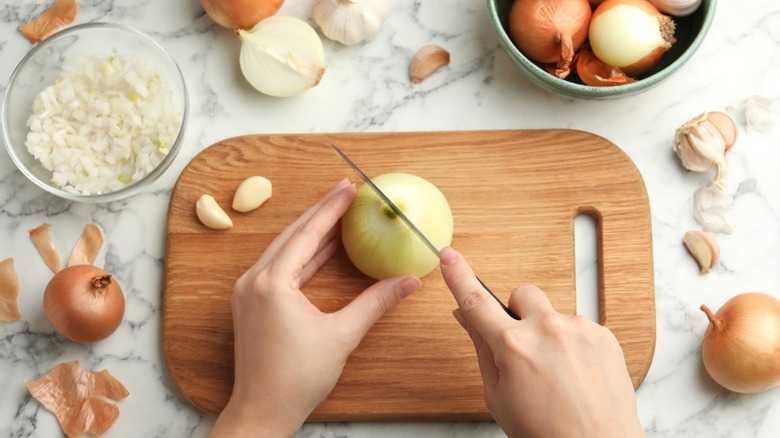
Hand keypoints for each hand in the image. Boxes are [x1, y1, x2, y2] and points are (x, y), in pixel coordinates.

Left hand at [210, 179, 421, 437]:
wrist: (262, 410)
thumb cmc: (296, 379)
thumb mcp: (342, 336)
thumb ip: (375, 303)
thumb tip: (408, 281)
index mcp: (272, 283)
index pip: (307, 234)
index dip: (331, 209)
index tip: (349, 188)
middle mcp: (254, 281)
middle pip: (292, 234)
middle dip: (321, 213)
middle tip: (345, 192)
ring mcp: (249, 291)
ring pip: (283, 249)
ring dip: (311, 232)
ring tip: (337, 215)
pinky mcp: (251, 302)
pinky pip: (278, 266)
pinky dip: (301, 254)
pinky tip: (321, 249)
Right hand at [439, 247, 643, 437]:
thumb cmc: (545, 432)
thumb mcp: (498, 396)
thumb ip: (482, 349)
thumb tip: (466, 317)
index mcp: (513, 346)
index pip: (476, 302)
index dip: (458, 276)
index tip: (449, 256)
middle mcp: (546, 330)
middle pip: (522, 294)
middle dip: (519, 313)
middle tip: (524, 346)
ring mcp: (579, 329)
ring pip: (553, 315)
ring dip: (550, 334)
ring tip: (558, 374)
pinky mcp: (604, 335)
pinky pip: (579, 327)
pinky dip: (574, 345)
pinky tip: (577, 375)